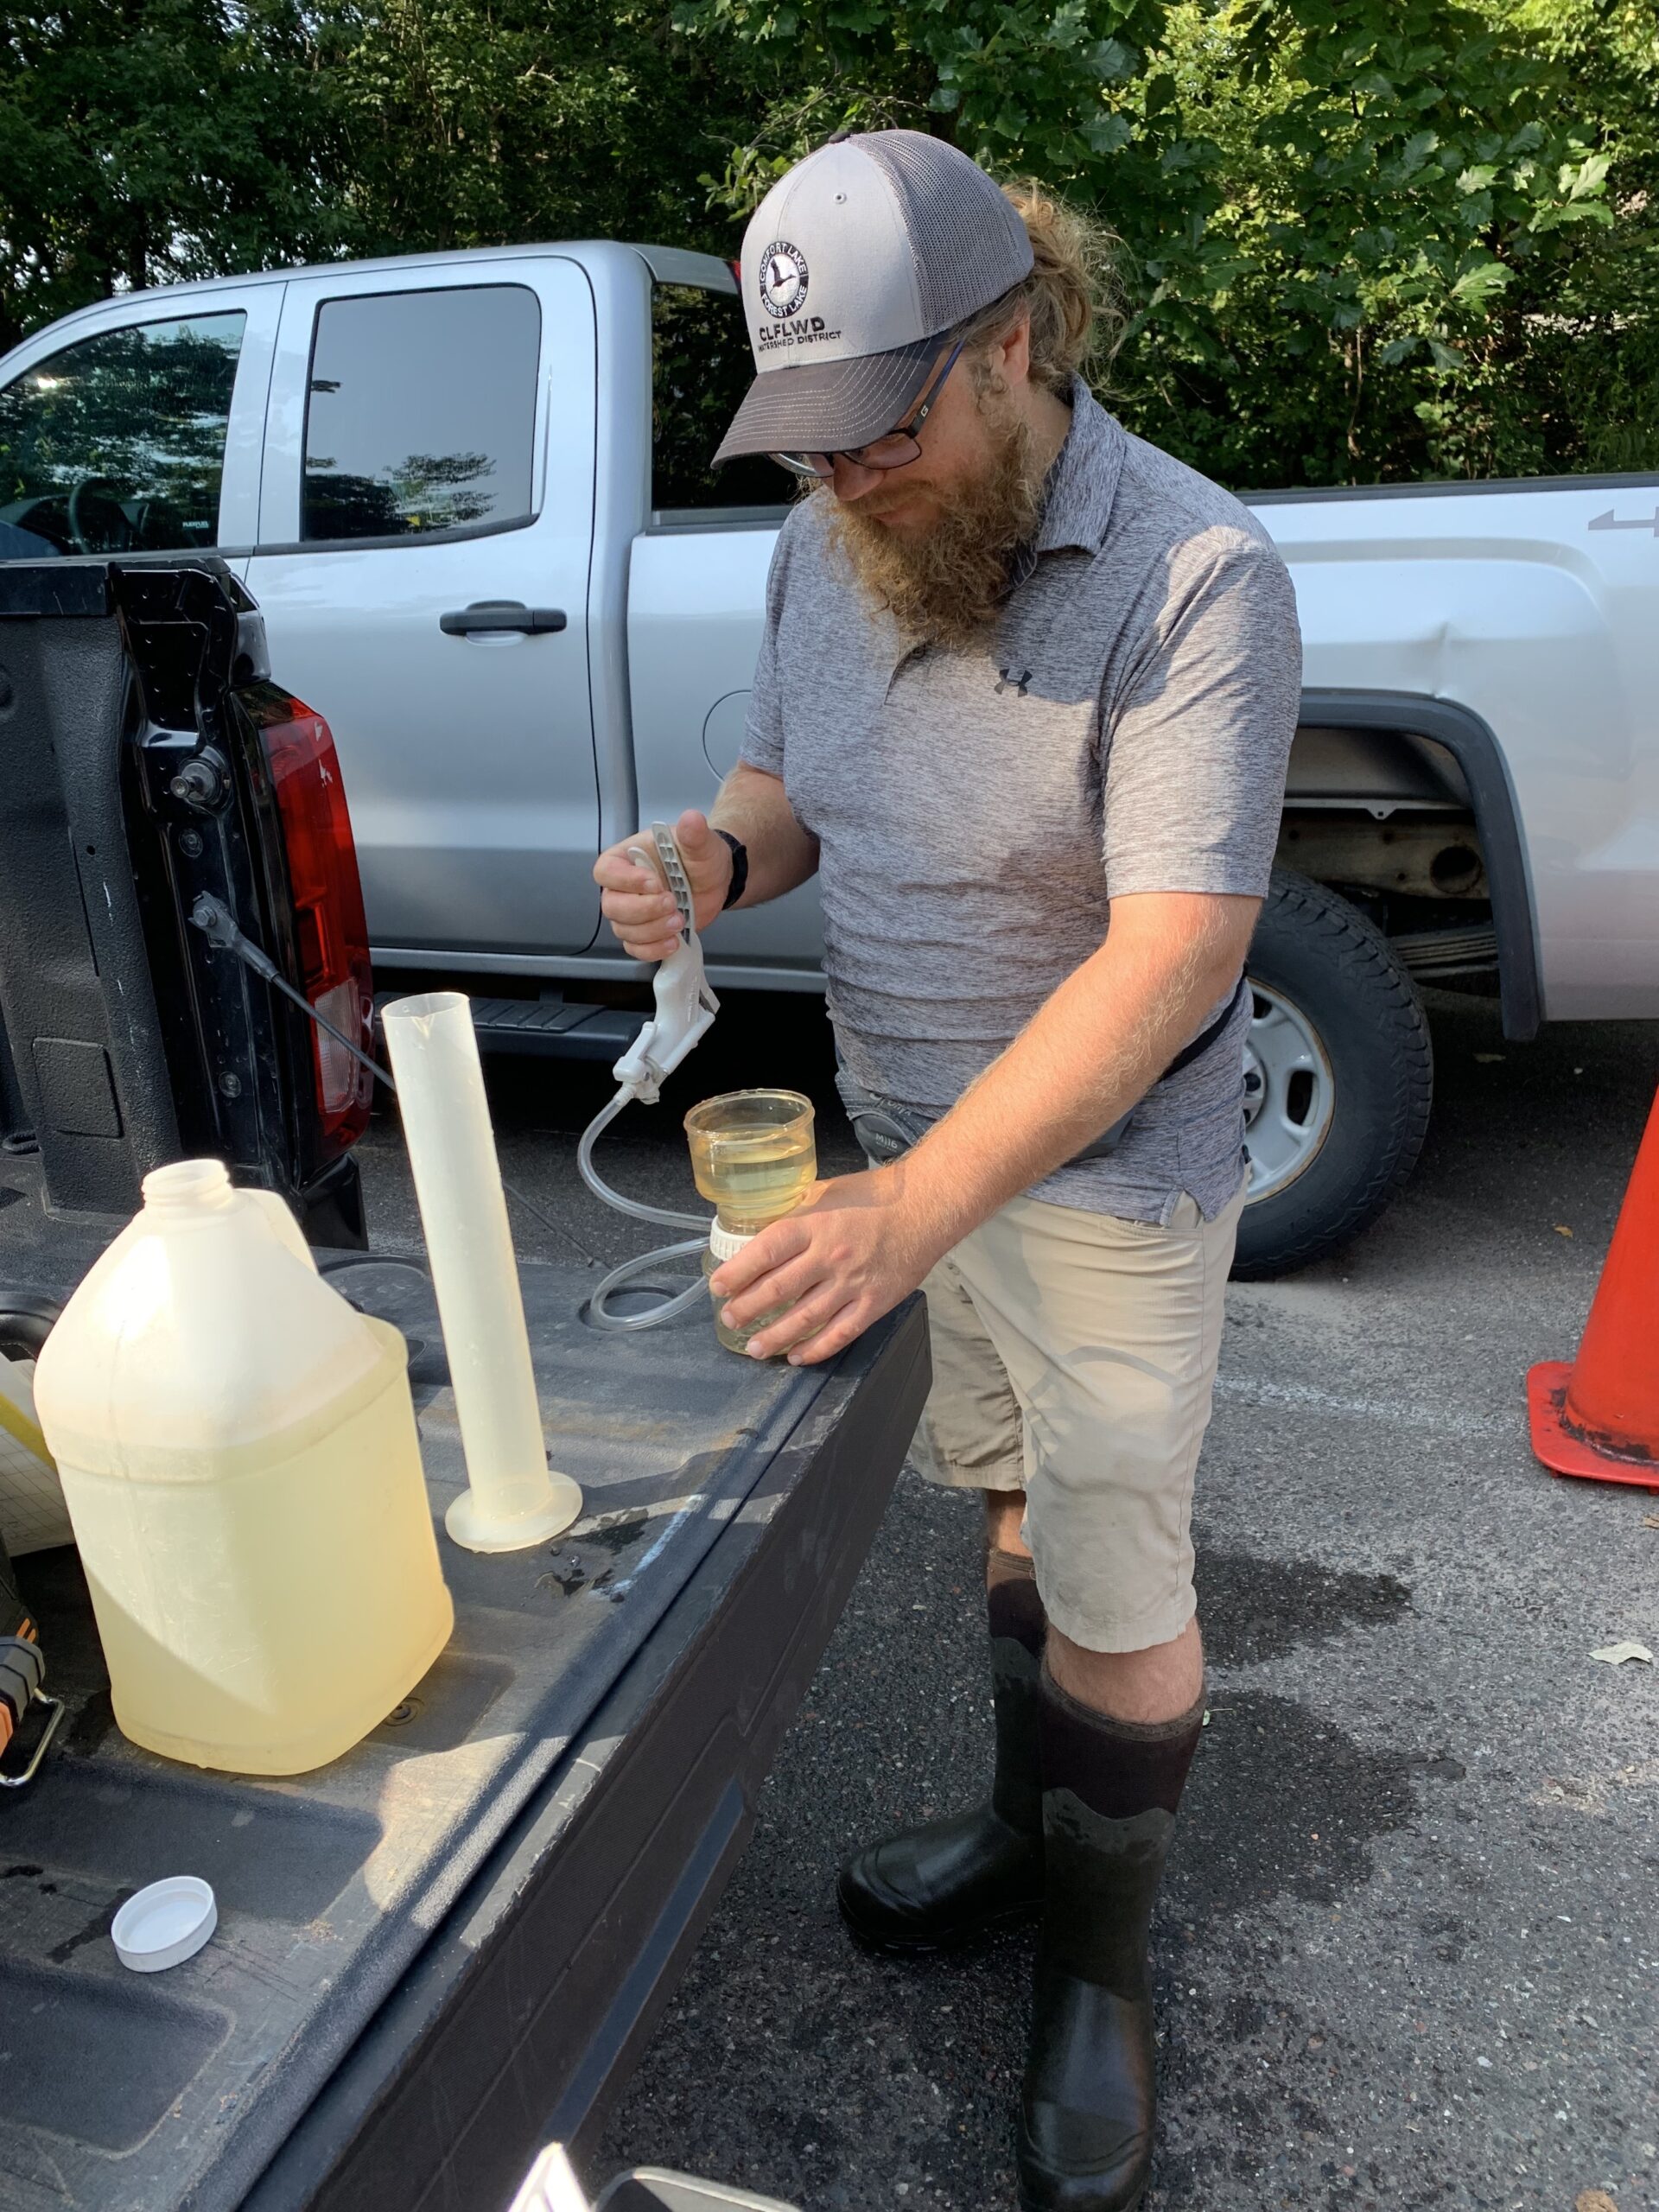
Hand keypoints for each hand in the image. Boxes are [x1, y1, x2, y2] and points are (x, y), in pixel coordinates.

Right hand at [593, 809, 732, 960]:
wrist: (715, 881)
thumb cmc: (699, 859)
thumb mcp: (699, 844)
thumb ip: (693, 833)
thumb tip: (691, 819)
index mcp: (627, 859)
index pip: (606, 871)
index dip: (625, 880)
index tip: (653, 882)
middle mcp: (624, 887)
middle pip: (612, 905)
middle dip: (643, 909)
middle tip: (672, 903)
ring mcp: (632, 913)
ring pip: (624, 930)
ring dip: (652, 930)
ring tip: (679, 920)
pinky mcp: (645, 933)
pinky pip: (636, 948)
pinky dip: (653, 949)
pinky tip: (673, 941)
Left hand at [707, 1167, 943, 1364]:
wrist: (925, 1208)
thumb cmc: (874, 1197)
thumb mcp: (825, 1193)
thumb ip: (795, 1214)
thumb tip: (763, 1233)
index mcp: (812, 1225)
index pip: (765, 1251)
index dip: (737, 1273)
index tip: (718, 1286)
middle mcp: (828, 1257)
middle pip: (778, 1290)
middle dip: (747, 1309)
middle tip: (730, 1319)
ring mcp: (851, 1284)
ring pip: (805, 1319)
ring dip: (775, 1336)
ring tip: (754, 1347)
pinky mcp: (873, 1303)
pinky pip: (840, 1333)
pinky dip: (816, 1348)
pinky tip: (797, 1356)